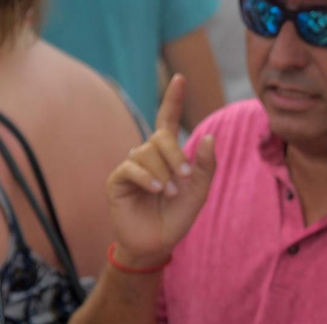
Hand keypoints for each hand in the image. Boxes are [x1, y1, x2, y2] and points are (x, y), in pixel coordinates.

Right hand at [107, 74, 217, 267]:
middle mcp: (148, 156)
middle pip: (160, 138)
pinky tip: (156, 189)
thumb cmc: (177, 217)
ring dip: (163, 171)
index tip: (180, 77)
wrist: (157, 244)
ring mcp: (131, 166)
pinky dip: (146, 177)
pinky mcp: (118, 180)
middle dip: (175, 155)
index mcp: (167, 155)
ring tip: (169, 192)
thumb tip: (208, 137)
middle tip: (184, 178)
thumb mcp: (199, 192)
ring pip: (146, 152)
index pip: (167, 121)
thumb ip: (205, 166)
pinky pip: (131, 167)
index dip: (173, 100)